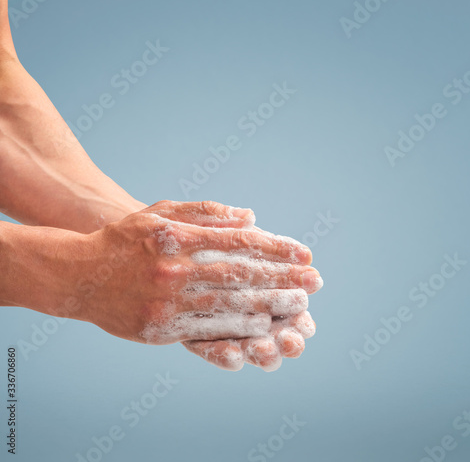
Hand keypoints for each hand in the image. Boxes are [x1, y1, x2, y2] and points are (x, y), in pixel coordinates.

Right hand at [81, 202, 321, 354]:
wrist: (81, 275)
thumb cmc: (128, 239)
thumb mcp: (163, 212)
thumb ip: (207, 212)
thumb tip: (252, 217)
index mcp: (177, 236)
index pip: (239, 241)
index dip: (276, 247)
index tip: (305, 253)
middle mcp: (173, 269)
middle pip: (241, 274)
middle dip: (283, 278)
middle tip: (315, 281)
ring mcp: (166, 302)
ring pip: (230, 306)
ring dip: (270, 305)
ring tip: (300, 305)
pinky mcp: (160, 328)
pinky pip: (208, 330)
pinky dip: (241, 328)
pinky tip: (264, 325)